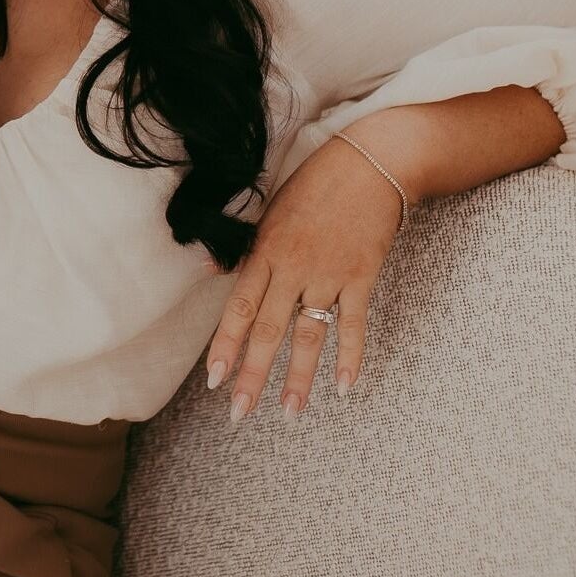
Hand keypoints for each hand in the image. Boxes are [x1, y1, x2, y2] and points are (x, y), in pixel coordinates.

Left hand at [205, 126, 408, 421]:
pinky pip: (354, 323)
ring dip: (299, 377)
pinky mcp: (362, 277)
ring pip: (309, 335)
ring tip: (289, 412)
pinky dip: (351, 356)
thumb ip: (240, 248)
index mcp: (265, 252)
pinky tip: (345, 387)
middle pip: (268, 329)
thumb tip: (205, 270)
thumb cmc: (314, 185)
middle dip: (252, 374)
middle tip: (238, 413)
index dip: (225, 344)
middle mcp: (293, 268)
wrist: (370, 163)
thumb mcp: (268, 212)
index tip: (213, 379)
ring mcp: (329, 274)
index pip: (239, 306)